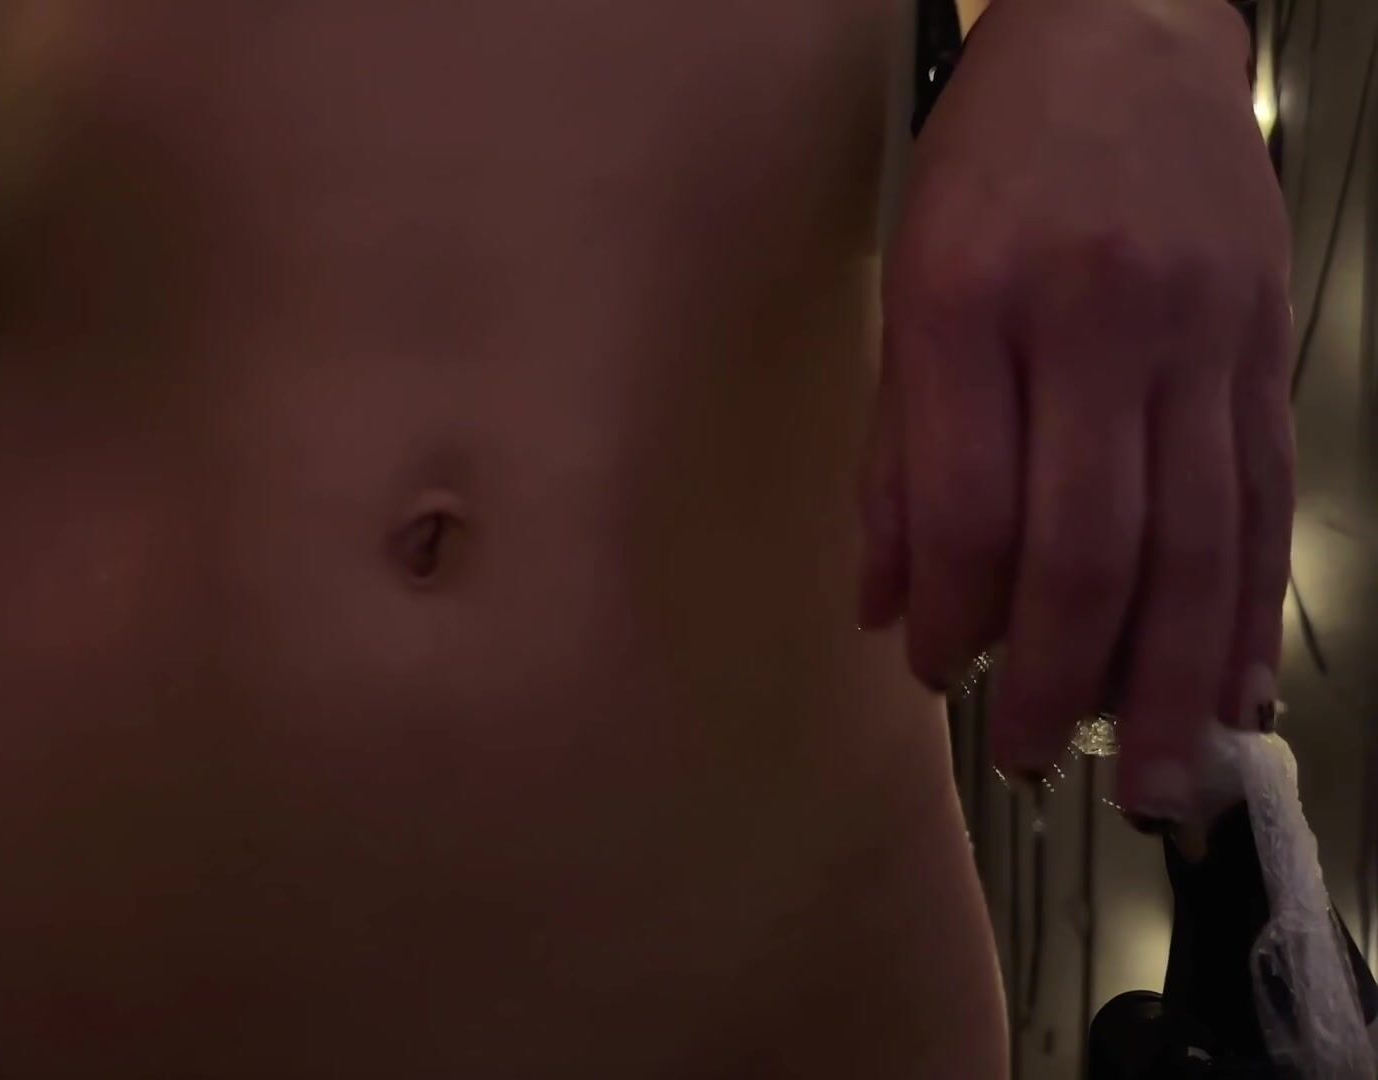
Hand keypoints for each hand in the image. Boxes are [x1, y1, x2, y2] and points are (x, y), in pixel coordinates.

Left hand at [860, 0, 1291, 818]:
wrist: (1124, 32)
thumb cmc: (993, 161)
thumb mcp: (906, 286)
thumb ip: (895, 455)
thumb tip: (888, 605)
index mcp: (975, 306)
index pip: (972, 506)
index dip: (956, 616)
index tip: (938, 676)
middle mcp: (1098, 324)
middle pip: (1095, 544)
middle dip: (1062, 677)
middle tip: (1033, 759)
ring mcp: (1200, 336)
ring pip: (1198, 542)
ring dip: (1173, 678)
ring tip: (1150, 776)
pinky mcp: (1262, 346)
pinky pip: (1261, 501)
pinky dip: (1247, 607)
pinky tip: (1231, 683)